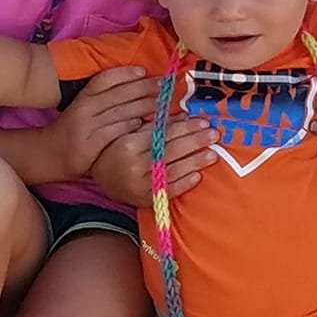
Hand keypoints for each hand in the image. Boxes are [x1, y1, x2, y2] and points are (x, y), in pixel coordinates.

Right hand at [33, 65, 159, 188]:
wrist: (50, 154)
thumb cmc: (74, 130)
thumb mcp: (85, 109)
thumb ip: (105, 99)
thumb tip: (137, 87)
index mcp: (84, 97)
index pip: (104, 79)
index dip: (124, 73)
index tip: (143, 70)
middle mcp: (85, 108)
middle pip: (118, 94)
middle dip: (143, 87)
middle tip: (164, 85)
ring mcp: (87, 126)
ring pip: (121, 112)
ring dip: (144, 106)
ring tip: (163, 103)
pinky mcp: (91, 143)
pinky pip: (116, 131)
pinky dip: (132, 126)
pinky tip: (144, 123)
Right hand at [79, 69, 212, 203]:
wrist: (102, 179)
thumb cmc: (118, 150)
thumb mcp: (132, 133)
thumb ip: (156, 125)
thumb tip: (185, 116)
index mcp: (129, 144)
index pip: (163, 134)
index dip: (185, 127)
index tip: (203, 122)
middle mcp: (134, 165)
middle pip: (171, 151)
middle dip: (195, 141)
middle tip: (214, 134)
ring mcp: (140, 185)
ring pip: (173, 171)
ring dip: (195, 162)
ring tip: (212, 154)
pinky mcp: (145, 200)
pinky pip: (169, 190)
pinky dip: (185, 183)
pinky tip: (198, 175)